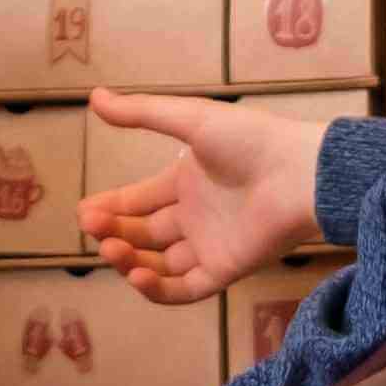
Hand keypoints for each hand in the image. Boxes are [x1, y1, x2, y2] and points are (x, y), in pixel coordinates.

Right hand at [74, 89, 320, 300]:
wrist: (301, 172)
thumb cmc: (250, 140)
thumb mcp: (190, 119)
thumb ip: (142, 112)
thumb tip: (94, 97)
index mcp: (186, 183)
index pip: (138, 202)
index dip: (110, 208)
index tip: (84, 211)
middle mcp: (195, 217)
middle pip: (143, 234)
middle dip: (114, 232)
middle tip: (91, 227)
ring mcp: (209, 246)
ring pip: (158, 264)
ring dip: (130, 260)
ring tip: (111, 249)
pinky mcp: (226, 270)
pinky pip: (185, 288)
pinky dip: (157, 288)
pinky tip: (136, 274)